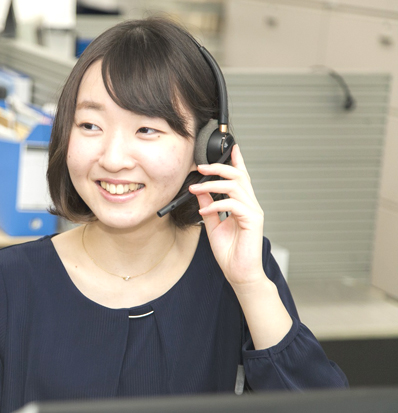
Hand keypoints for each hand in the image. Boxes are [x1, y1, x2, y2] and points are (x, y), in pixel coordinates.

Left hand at [189, 145, 264, 289]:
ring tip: (196, 188)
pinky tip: (205, 210)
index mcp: (242, 205)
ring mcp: (253, 211)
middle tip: (200, 167)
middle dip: (219, 167)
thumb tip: (200, 192)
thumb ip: (208, 207)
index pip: (241, 177)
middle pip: (238, 176)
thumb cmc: (230, 253)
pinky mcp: (253, 220)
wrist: (239, 273)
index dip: (237, 160)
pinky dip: (216, 204)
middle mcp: (250, 205)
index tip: (231, 147)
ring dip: (213, 184)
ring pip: (236, 186)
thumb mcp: (213, 225)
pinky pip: (234, 204)